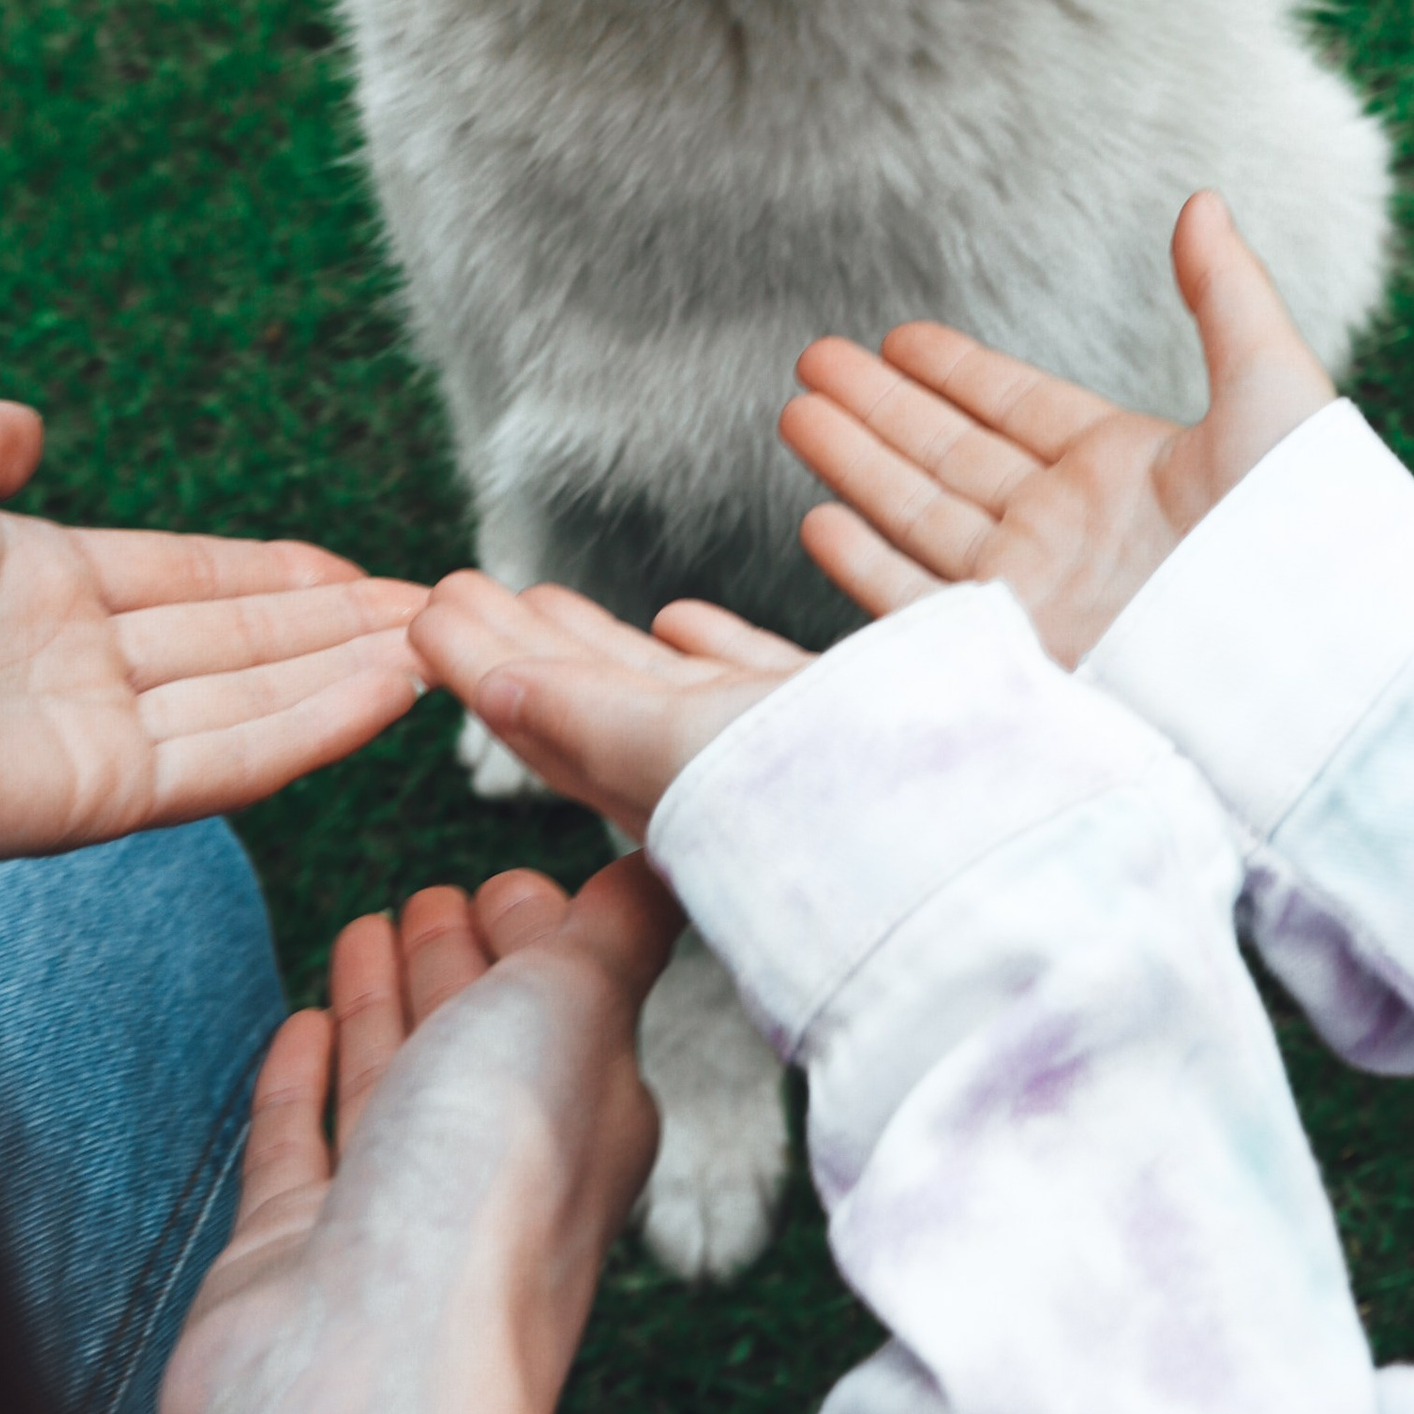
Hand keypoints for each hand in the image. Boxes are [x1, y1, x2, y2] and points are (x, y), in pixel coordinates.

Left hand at [0, 398, 425, 869]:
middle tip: (454, 615)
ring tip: (451, 647)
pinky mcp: (79, 800)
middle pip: (240, 649)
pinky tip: (390, 691)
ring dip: (351, 677)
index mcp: (26, 587)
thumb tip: (23, 426)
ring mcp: (76, 740)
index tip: (376, 575)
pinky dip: (310, 729)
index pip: (192, 585)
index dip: (285, 580)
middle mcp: (65, 671)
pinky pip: (218, 763)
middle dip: (346, 631)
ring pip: (251, 706)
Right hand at [155, 859, 679, 1413]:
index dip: (541, 932)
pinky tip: (298, 1025)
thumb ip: (614, 932)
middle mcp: (496, 1167)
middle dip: (459, 961)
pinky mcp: (295, 1250)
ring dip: (380, 1004)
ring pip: (390, 1083)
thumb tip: (662, 871)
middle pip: (477, 1040)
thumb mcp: (577, 1009)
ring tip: (364, 927)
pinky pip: (300, 1145)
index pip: (568, 999)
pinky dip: (301, 1083)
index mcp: (586, 1113)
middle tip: (430, 888)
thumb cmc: (490, 1188)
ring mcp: (390, 1214)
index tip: (507, 872)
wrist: (363, 1381)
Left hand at [410, 573, 808, 837]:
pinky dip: (707, 642)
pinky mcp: (834, 715)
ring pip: (656, 684)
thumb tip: (494, 692)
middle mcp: (702, 774)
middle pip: (584, 696)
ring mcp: (768, 743)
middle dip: (517, 643)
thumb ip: (591, 722)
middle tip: (459, 586)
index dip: (477, 665)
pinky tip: (680, 619)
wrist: (989, 827)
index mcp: (655, 788)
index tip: (423, 617)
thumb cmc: (824, 802)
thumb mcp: (685, 752)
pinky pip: (748, 673)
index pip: (539, 718)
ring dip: (594, 641)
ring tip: (542, 598)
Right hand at [782, 192, 1334, 665]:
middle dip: (879, 407)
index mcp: (1127, 470)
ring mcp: (1040, 594)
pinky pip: (922, 604)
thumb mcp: (1270, 391)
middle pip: (951, 453)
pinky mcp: (1017, 655)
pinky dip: (867, 563)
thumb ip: (1225, 296)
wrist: (1313, 669)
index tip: (898, 338)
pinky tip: (821, 518)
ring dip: (857, 463)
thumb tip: (1203, 201)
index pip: (1015, 407)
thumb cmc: (1307, 532)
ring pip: (921, 513)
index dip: (954, 371)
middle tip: (814, 360)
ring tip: (797, 412)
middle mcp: (1072, 531)